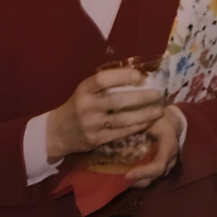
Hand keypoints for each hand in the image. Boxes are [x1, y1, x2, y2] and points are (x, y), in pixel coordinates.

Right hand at [46, 68, 164, 161]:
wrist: (57, 133)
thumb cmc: (79, 106)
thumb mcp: (86, 92)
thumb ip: (107, 85)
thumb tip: (140, 76)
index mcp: (84, 90)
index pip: (102, 80)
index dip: (122, 76)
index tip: (140, 76)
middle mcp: (86, 106)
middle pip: (116, 101)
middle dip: (140, 98)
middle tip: (158, 94)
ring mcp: (91, 124)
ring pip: (121, 119)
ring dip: (143, 115)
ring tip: (159, 110)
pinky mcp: (95, 139)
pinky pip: (120, 133)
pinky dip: (137, 127)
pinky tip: (148, 122)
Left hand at [125, 105, 183, 188]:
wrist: (172, 120)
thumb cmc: (160, 118)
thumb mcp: (150, 119)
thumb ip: (136, 128)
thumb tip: (116, 135)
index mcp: (169, 145)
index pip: (159, 165)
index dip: (144, 173)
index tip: (127, 175)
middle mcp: (172, 157)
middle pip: (156, 175)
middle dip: (139, 180)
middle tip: (121, 179)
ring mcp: (170, 162)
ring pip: (156, 177)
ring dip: (141, 180)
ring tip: (124, 178)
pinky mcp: (166, 165)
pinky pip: (155, 174)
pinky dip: (143, 177)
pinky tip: (131, 174)